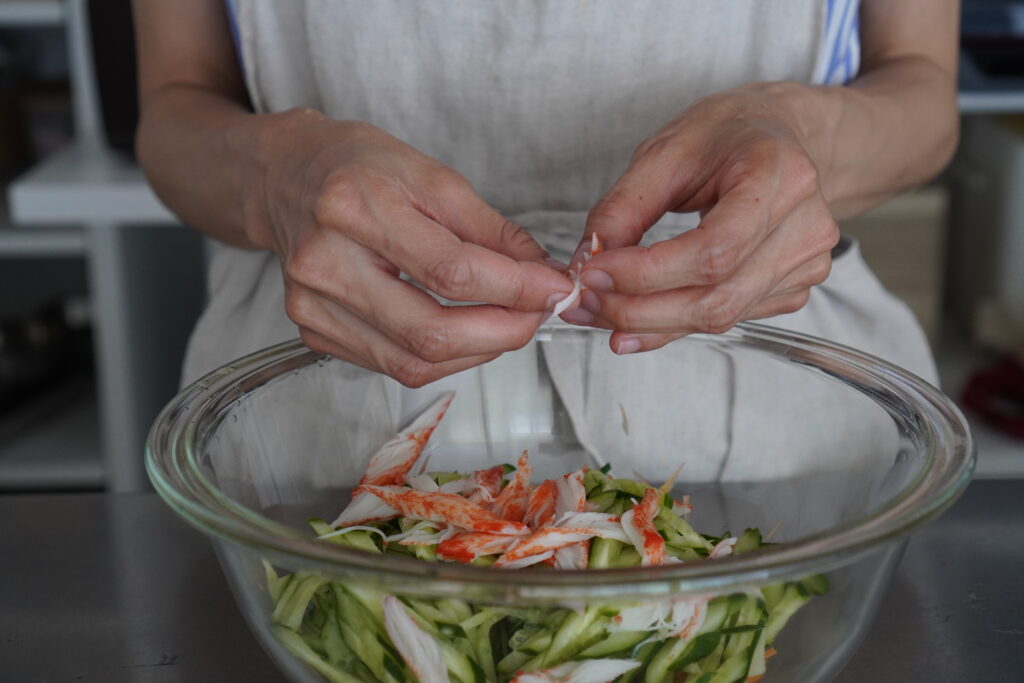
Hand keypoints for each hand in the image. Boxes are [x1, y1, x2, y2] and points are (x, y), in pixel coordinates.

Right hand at [248, 111, 574, 385]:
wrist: (283, 179)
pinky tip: (464, 332)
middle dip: (502, 332)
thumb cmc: (357, 167)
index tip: (554, 288)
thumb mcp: (430, 174)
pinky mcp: (313, 332)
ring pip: (413, 362)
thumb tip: (540, 273)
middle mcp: (325, 264)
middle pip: (430, 332)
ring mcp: (313, 306)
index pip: (451, 272)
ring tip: (507, 323)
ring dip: (477, 351)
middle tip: (537, 314)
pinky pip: (392, 365)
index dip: (515, 289)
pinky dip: (442, 357)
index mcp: (353, 209)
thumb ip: (489, 228)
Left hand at [562, 84, 838, 353]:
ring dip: (650, 323)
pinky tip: (640, 312)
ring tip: (600, 311)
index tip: (594, 274)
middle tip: (585, 302)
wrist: (780, 135)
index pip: (714, 250)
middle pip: (717, 299)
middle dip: (639, 310)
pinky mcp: (793, 288)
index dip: (648, 274)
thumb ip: (623, 209)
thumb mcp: (666, 151)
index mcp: (780, 177)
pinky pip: (727, 318)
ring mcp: (805, 264)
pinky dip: (675, 322)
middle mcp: (804, 228)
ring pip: (719, 318)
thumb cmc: (729, 134)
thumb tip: (588, 263)